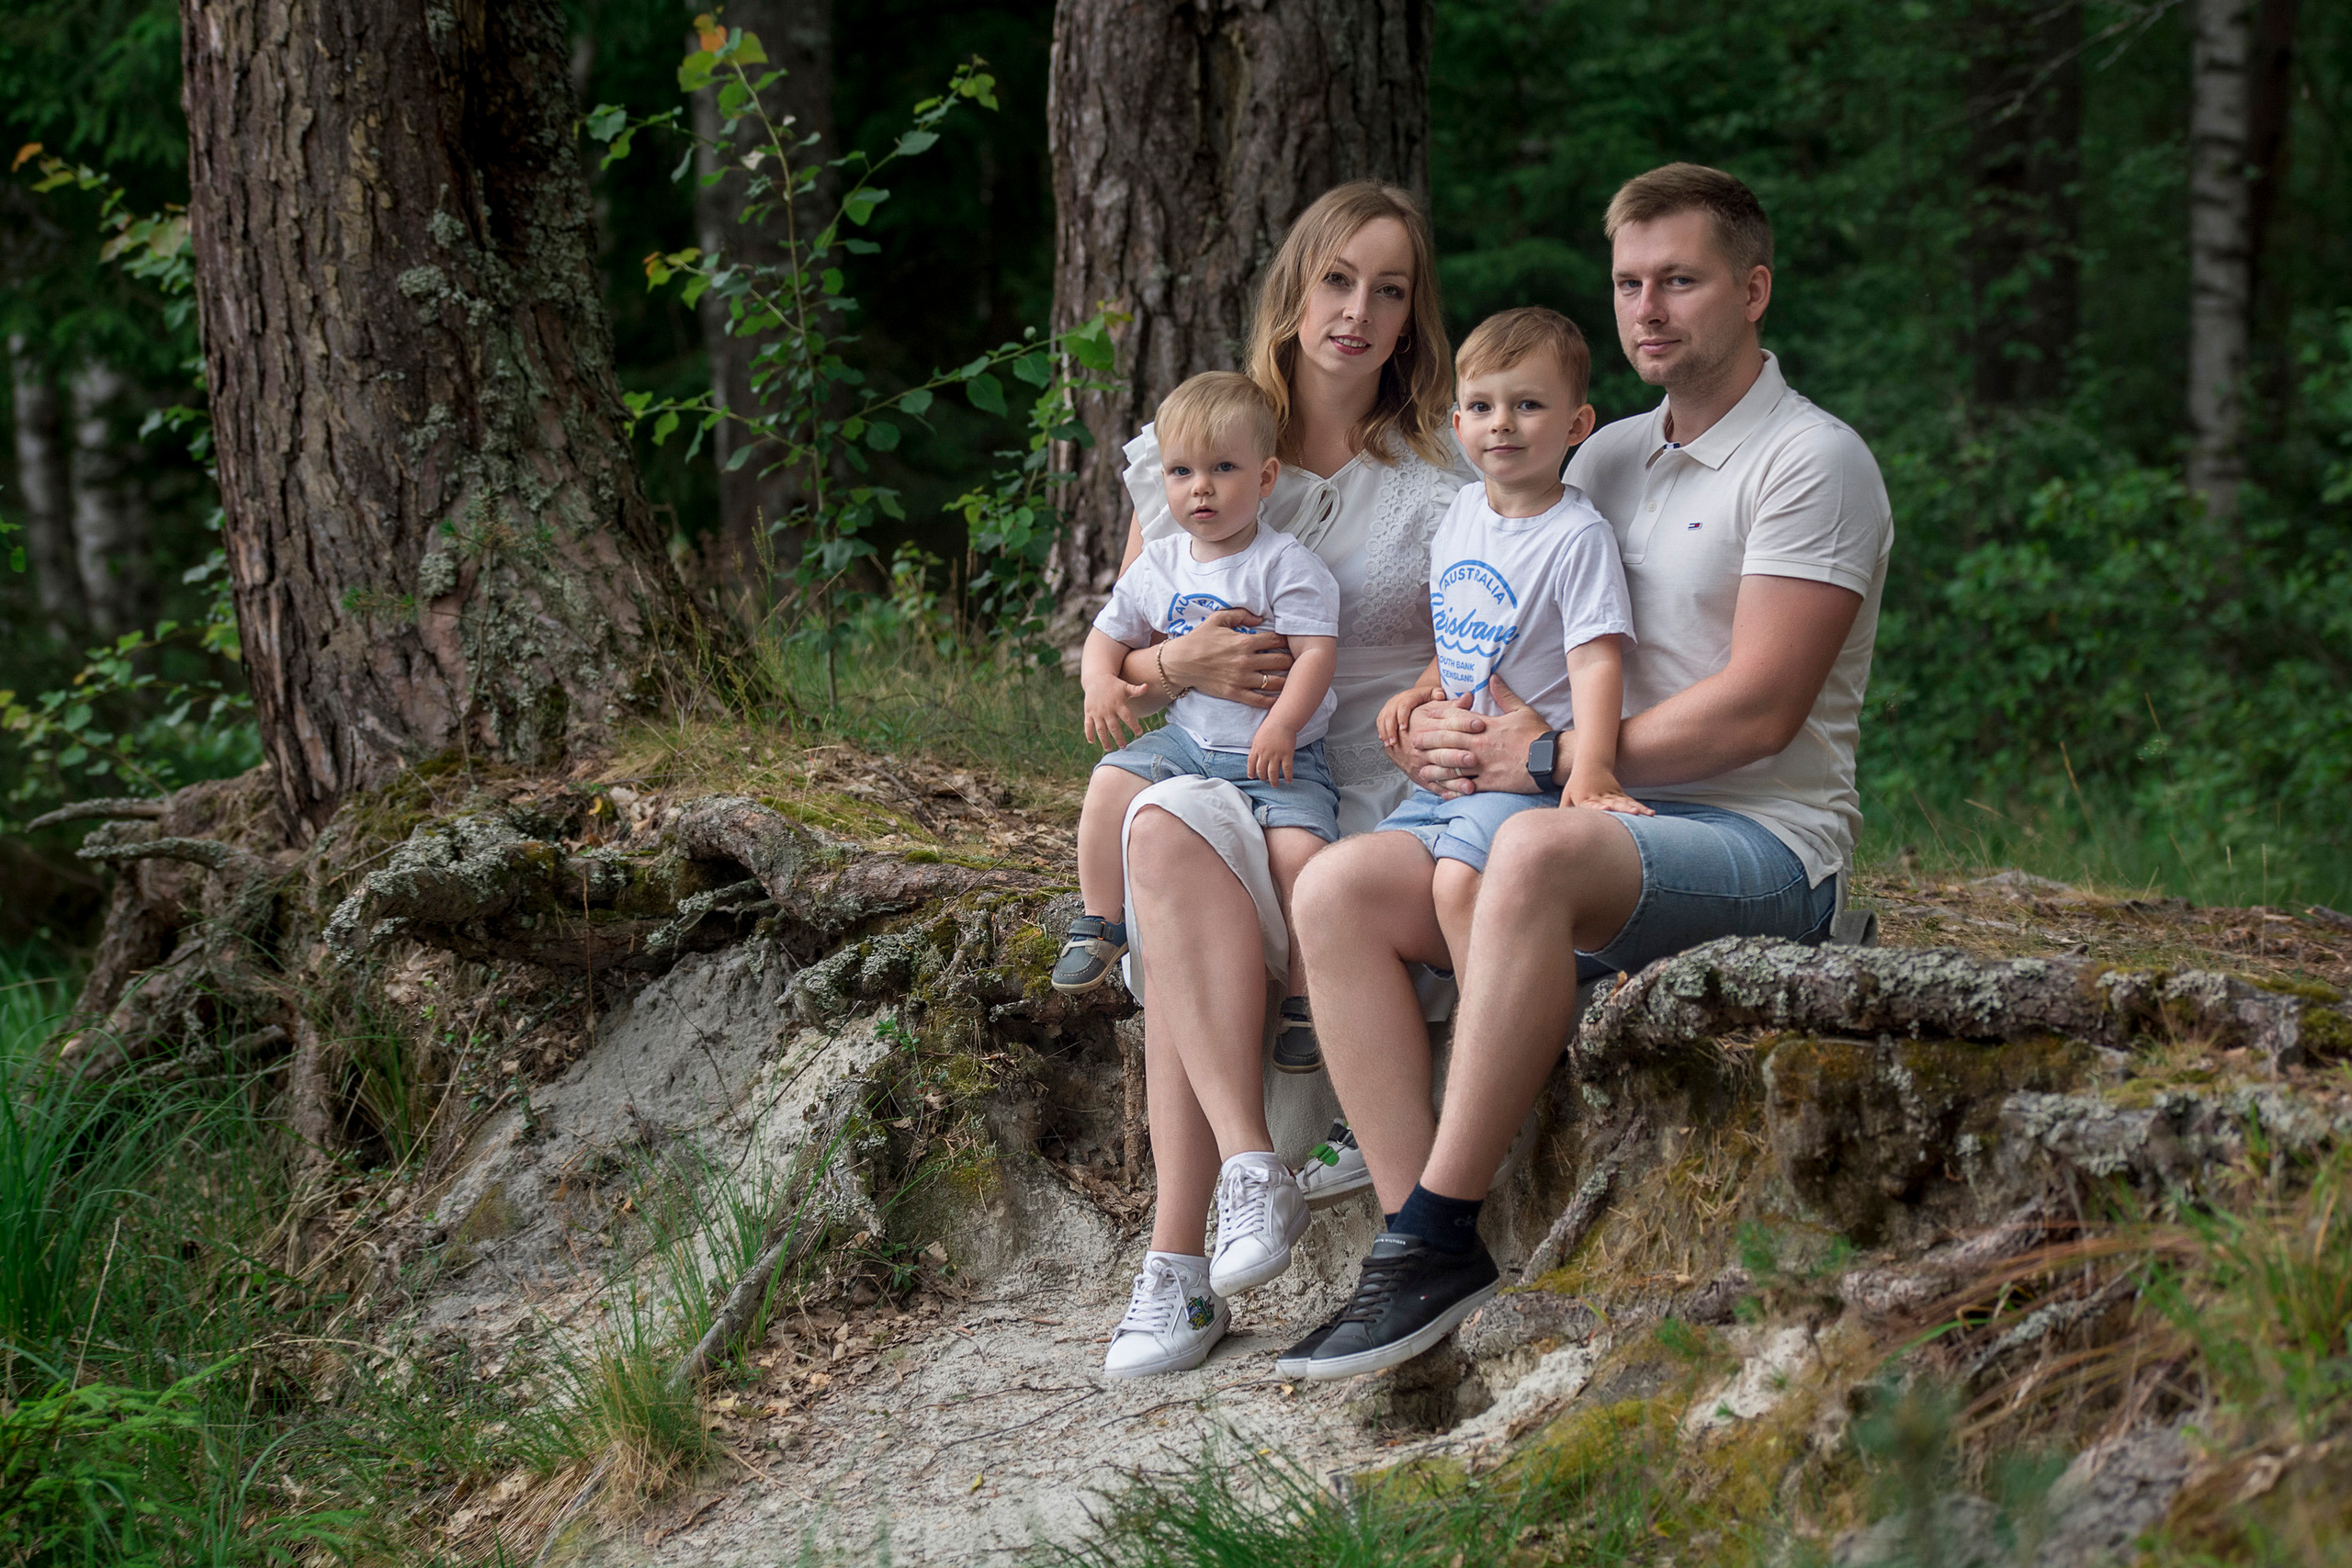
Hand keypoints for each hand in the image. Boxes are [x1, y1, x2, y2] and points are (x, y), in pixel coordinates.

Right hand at [1083, 673, 1152, 750]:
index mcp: (1118, 704)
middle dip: (1119, 738)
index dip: (1134, 725)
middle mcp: (1107, 710)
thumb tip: (1147, 686)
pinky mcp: (1089, 713)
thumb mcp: (1125, 687)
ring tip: (1109, 749)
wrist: (1096, 678)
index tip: (1139, 733)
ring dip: (1104, 740)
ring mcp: (1097, 712)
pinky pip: (1088, 725)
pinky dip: (1089, 734)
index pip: (1127, 717)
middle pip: (1114, 727)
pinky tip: (1091, 742)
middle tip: (1124, 747)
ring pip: (1101, 729)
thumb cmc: (1114, 685)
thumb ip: (1136, 690)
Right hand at [1156, 607, 1292, 707]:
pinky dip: (1273, 700)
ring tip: (1294, 679)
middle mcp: (1245, 661)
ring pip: (1274, 682)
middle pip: (1280, 661)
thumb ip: (1240, 614)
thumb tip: (1260, 618)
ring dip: (1287, 680)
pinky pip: (1259, 700)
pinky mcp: (1235, 693)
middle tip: (1298, 661)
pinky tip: (1280, 699)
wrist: (1180, 662)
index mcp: (1244, 642)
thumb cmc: (1199, 639)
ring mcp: (1241, 679)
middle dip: (1292, 660)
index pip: (1275, 641)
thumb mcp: (1217, 619)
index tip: (1291, 643)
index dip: (1287, 641)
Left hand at [1248, 723, 1297, 783]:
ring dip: (1273, 781)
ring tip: (1275, 785)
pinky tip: (1288, 781)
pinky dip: (1287, 776)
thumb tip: (1256, 755)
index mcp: (1256, 748)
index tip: (1251, 777)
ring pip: (1273, 772)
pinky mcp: (1287, 755)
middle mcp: (1265, 754)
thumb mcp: (1259, 736)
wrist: (1282, 720)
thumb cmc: (1271, 726)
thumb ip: (1257, 746)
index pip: (1251, 763)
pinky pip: (1287, 769)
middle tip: (1265, 781)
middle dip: (1262, 777)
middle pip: (1261, 770)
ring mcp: (1276, 755)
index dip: (1251, 771)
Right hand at [1377, 682, 1446, 750]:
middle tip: (1393, 742)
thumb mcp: (1434, 692)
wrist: (1418, 693)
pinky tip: (1384, 740)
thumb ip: (1438, 693)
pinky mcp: (1385, 711)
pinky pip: (1380, 720)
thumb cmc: (1427, 697)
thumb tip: (1440, 695)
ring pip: (1383, 718)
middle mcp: (1396, 700)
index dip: (1402, 717)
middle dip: (1390, 729)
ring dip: (1384, 731)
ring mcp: (1389, 705)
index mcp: (1408, 696)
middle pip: (1390, 714)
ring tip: (1388, 744)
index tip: (1403, 729)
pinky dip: (1381, 730)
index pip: (1403, 706)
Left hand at [1404, 671, 1547, 795]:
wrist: (1551, 760)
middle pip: (1447, 741)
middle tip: (1414, 740)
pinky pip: (1466, 786)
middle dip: (1429, 739)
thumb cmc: (1538, 734)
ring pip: (1452, 765)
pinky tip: (1442, 790)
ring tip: (1421, 767)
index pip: (1457, 718)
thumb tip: (1492, 678)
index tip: (1427, 713)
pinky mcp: (1489, 783)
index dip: (1440, 714)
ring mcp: (1483, 766)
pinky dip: (1453, 788)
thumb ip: (1504, 695)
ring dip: (1435, 766)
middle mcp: (1480, 745)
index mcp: (1487, 726)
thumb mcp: (1522, 710)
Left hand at [1567, 764, 1652, 815]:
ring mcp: (1612, 794)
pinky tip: (1650, 814)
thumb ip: (1564, 810)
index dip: (1599, 807)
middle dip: (1623, 809)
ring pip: (1625, 802)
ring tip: (1646, 814)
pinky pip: (1631, 802)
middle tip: (1634, 814)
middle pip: (1613, 804)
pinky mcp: (1619, 794)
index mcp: (1586, 797)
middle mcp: (1600, 796)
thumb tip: (1558, 828)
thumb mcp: (1567, 795)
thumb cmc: (1576, 784)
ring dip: (1636, 809)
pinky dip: (1641, 807)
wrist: (1590, 764)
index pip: (1592, 804)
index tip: (1605, 808)